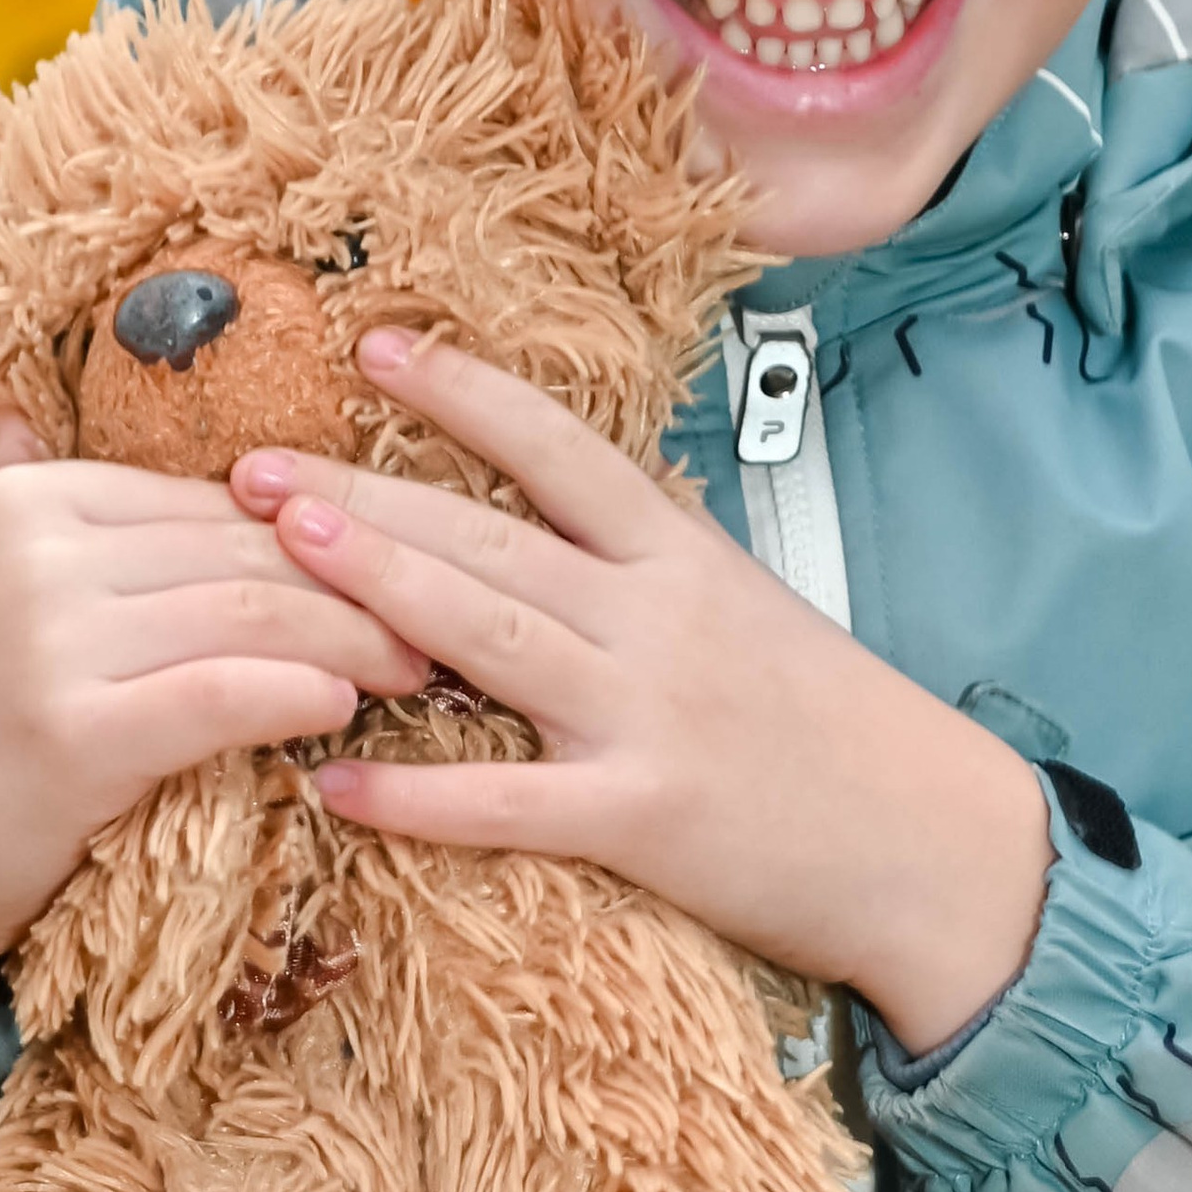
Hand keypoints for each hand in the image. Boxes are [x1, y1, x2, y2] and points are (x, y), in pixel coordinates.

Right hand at [0, 414, 430, 1065]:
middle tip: (444, 616)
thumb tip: (27, 399)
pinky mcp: (72, 732)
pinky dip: (301, 693)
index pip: (214, 503)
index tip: (399, 561)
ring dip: (355, 640)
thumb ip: (19, 491)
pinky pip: (224, 694)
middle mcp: (36, 550)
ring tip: (417, 666)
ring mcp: (48, 639)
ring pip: (252, 614)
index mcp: (29, 498)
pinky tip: (345, 710)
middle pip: (245, 551)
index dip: (316, 534)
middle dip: (359, 583)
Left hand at [235, 329, 1050, 1057]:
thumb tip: (554, 516)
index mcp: (683, 557)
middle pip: (491, 534)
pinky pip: (507, 802)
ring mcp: (647, 714)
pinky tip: (332, 778)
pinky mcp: (643, 817)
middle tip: (255, 463)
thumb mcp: (752, 610)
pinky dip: (415, 793)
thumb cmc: (838, 729)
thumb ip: (649, 566)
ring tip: (280, 546)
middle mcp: (657, 618)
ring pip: (488, 635)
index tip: (375, 348)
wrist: (935, 843)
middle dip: (365, 491)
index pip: (559, 446)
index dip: (464, 391)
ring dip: (376, 585)